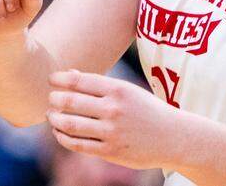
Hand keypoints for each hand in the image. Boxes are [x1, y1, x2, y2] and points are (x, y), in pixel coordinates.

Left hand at [47, 69, 179, 169]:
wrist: (174, 137)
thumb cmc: (146, 110)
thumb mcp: (127, 91)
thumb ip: (98, 83)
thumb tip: (68, 73)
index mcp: (118, 89)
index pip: (78, 80)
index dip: (59, 79)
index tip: (51, 80)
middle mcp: (113, 109)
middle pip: (70, 102)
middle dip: (54, 99)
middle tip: (51, 99)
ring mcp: (111, 132)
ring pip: (70, 124)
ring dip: (55, 119)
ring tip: (52, 115)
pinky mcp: (110, 151)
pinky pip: (78, 145)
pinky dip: (63, 138)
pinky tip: (59, 133)